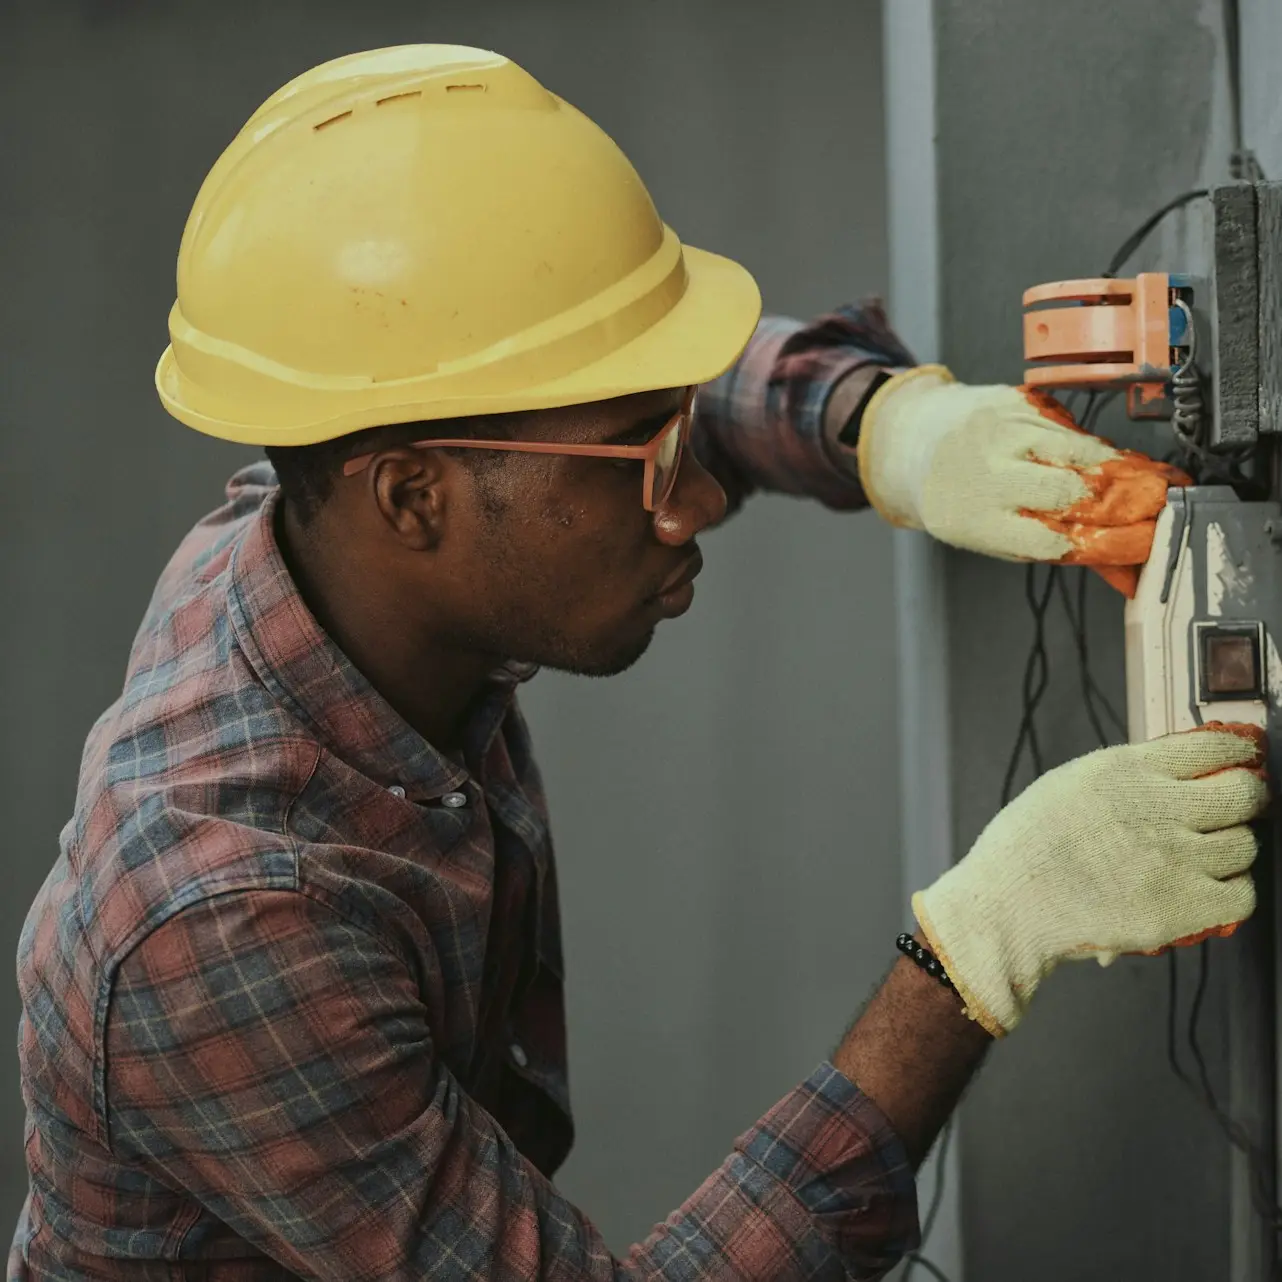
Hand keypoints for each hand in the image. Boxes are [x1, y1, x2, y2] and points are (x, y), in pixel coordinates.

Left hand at [856, 366, 1191, 595]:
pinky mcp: (1016, 403)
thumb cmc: (961, 500)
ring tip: (1152, 483)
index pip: (1053, 538)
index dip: (1107, 543)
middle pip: (1072, 491)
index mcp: (978, 521)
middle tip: (1161, 507)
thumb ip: (1056, 548)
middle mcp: (987, 474)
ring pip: (1080, 452)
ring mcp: (1002, 433)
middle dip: (1124, 502)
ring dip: (1123, 470)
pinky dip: (1099, 446)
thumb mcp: (995, 537)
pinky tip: (1117, 459)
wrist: (917, 441)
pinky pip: (1072, 427)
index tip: (1144, 542)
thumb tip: (1124, 568)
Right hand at [911, 724, 1267, 1036]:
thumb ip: (1127, 777)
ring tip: (1202, 857)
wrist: (1007, 905)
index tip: (1238, 762)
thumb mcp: (1069, 784)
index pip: (1214, 747)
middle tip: (1230, 810)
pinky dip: (1230, 893)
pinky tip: (1204, 889)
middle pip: (1244, 794)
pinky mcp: (1182, 907)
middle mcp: (1157, 808)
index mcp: (1127, 770)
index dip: (1235, 754)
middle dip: (1243, 799)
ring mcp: (1174, 859)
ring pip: (1245, 846)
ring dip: (1230, 849)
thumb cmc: (1026, 847)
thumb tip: (1180, 772)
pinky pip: (1241, 894)